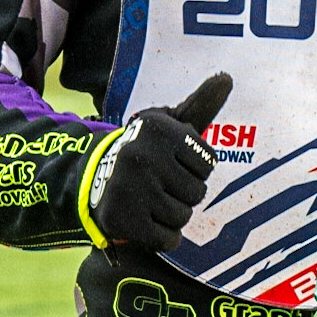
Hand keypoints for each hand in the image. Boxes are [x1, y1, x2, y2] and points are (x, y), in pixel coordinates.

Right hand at [87, 74, 231, 251]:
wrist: (90, 181)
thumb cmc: (144, 153)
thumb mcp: (167, 125)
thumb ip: (200, 105)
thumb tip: (226, 77)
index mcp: (158, 129)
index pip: (208, 163)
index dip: (193, 169)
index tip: (171, 164)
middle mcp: (142, 156)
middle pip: (198, 191)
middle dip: (183, 193)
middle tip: (158, 186)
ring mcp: (131, 189)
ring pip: (183, 217)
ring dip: (173, 216)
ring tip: (151, 202)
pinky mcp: (122, 220)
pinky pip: (168, 240)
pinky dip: (163, 238)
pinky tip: (147, 223)